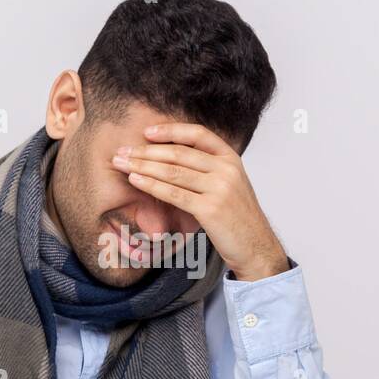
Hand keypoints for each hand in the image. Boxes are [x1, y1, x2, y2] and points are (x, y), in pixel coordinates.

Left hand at [111, 123, 289, 281]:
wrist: (256, 247)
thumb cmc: (238, 219)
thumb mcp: (230, 185)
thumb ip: (208, 169)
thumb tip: (172, 158)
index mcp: (232, 159)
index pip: (198, 134)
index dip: (170, 131)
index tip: (147, 133)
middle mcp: (227, 169)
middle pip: (179, 153)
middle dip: (146, 151)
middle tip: (122, 151)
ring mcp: (220, 188)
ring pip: (173, 171)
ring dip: (142, 166)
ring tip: (121, 163)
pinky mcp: (210, 209)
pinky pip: (173, 193)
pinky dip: (151, 185)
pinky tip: (135, 181)